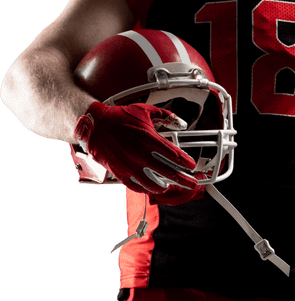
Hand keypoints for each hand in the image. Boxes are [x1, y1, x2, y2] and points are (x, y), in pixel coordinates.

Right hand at [74, 101, 200, 201]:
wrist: (95, 125)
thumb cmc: (120, 117)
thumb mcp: (145, 111)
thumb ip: (167, 116)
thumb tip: (182, 124)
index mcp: (149, 139)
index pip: (174, 156)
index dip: (186, 163)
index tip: (192, 166)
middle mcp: (141, 155)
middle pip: (168, 172)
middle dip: (184, 179)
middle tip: (193, 183)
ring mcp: (130, 166)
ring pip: (153, 184)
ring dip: (165, 187)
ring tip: (171, 187)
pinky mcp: (120, 173)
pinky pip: (137, 186)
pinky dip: (147, 189)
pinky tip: (153, 189)